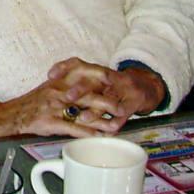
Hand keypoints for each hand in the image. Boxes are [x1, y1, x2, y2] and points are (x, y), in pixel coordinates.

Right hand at [0, 67, 122, 139]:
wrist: (12, 115)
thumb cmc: (31, 104)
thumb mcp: (48, 89)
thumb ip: (65, 87)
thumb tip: (84, 89)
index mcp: (58, 82)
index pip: (81, 75)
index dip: (98, 76)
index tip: (113, 79)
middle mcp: (57, 92)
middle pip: (87, 94)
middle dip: (106, 101)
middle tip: (120, 108)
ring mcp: (54, 107)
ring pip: (82, 112)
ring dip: (100, 121)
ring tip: (114, 127)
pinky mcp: (50, 122)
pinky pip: (72, 128)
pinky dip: (86, 133)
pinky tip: (96, 137)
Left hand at [47, 57, 165, 128]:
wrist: (143, 87)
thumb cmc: (111, 86)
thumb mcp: (94, 79)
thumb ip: (74, 80)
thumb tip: (51, 79)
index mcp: (96, 70)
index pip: (77, 63)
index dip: (63, 67)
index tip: (50, 75)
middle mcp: (108, 77)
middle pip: (93, 80)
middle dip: (80, 89)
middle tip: (67, 96)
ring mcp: (122, 89)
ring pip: (108, 98)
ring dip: (96, 109)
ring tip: (83, 118)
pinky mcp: (133, 102)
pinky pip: (124, 113)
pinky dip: (116, 121)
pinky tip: (108, 130)